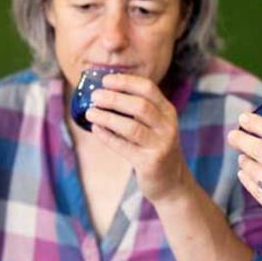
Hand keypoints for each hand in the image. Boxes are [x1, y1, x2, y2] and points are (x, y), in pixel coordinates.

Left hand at [86, 73, 193, 201]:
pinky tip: (96, 129)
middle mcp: (167, 126)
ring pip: (131, 127)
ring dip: (108, 117)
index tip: (105, 80)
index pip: (148, 88)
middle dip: (114, 98)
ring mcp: (161, 145)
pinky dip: (107, 137)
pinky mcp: (150, 163)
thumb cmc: (155, 147)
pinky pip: (124, 147)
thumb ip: (137, 110)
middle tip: (94, 95)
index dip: (126, 81)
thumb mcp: (154, 125)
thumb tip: (103, 92)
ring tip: (90, 112)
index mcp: (167, 111)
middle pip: (140, 106)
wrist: (171, 181)